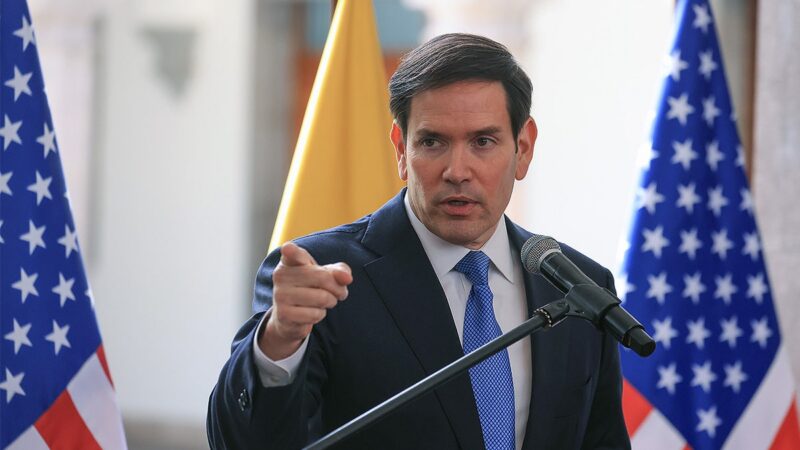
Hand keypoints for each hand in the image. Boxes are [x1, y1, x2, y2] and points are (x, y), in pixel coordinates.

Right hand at [259, 242, 351, 359]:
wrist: (289, 314)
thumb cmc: (311, 287)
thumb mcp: (327, 274)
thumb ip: (340, 271)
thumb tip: (347, 278)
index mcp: (290, 260)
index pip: (292, 253)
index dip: (291, 250)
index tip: (288, 248)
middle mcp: (282, 275)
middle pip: (323, 278)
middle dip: (338, 288)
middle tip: (339, 293)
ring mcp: (280, 294)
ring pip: (322, 298)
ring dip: (330, 302)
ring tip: (322, 302)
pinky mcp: (283, 314)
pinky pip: (315, 314)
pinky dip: (320, 315)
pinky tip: (310, 312)